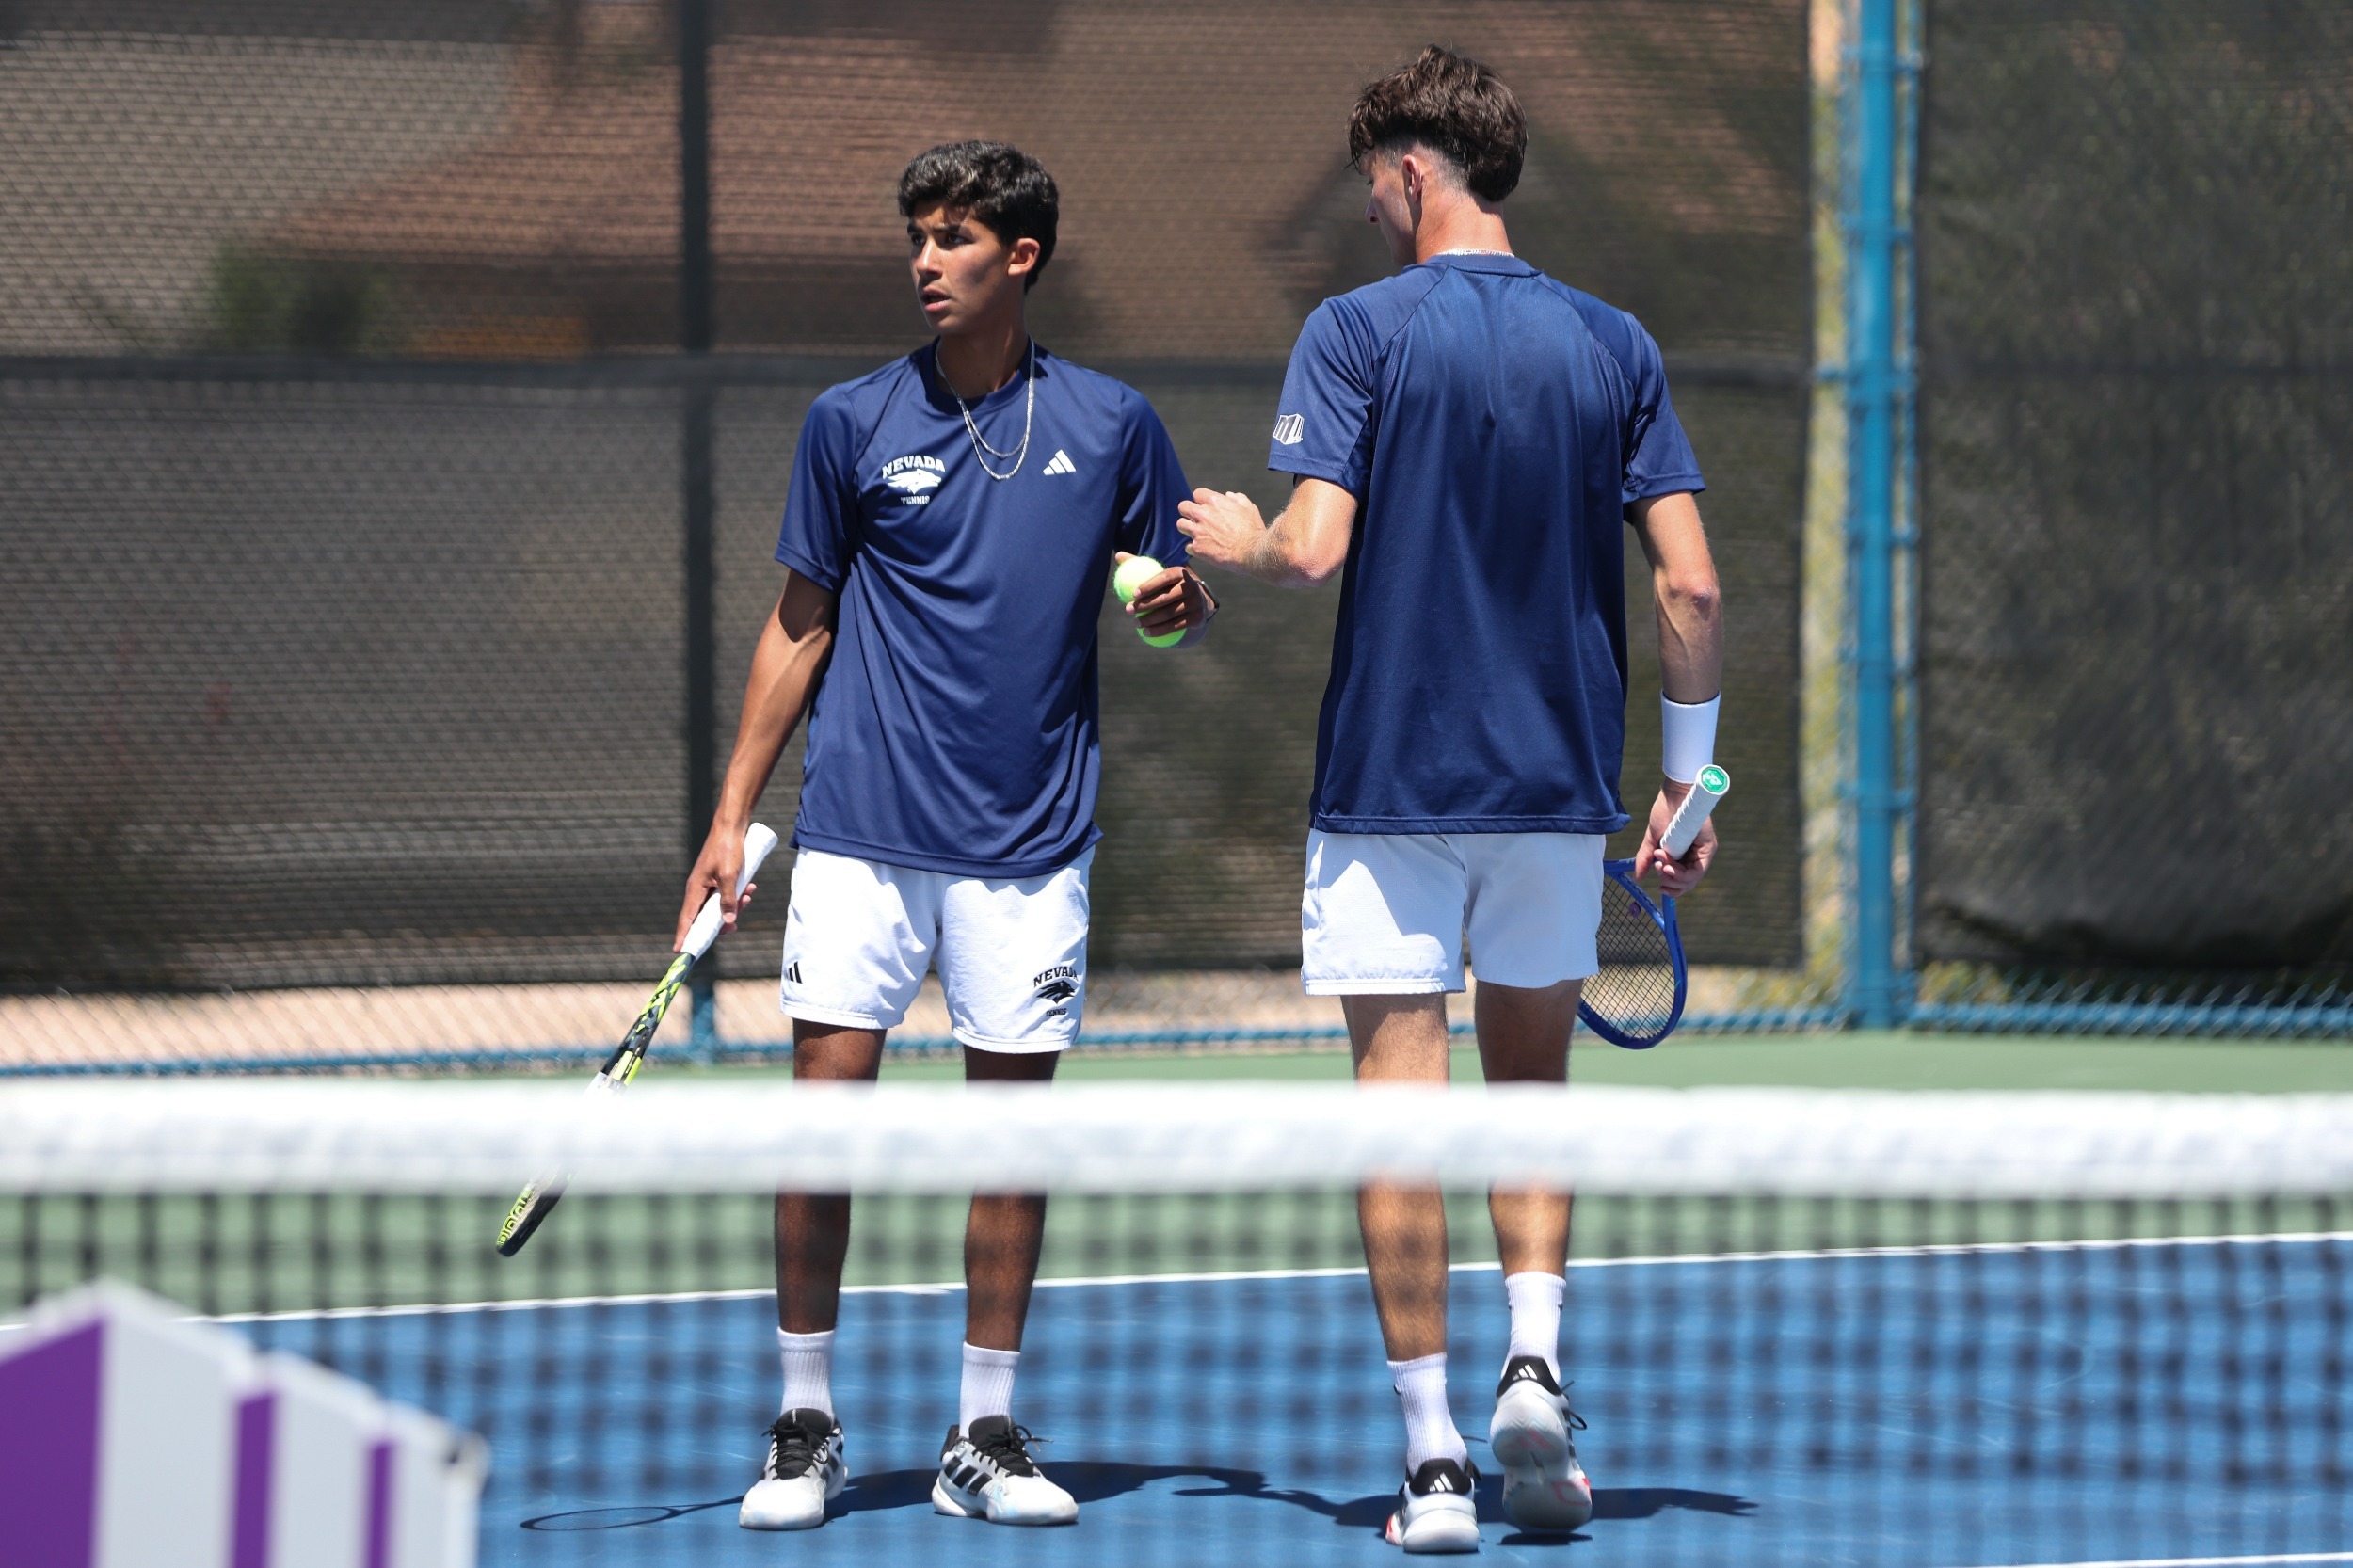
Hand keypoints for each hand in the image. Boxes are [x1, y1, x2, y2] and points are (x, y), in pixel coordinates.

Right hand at [675, 818, 758, 948]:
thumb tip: (728, 922)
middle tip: (737, 922)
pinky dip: (738, 895)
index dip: (684, 936)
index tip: (680, 952)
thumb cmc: (728, 848)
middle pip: (706, 917)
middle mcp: (699, 889)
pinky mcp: (718, 879)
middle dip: (723, 922)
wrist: (732, 826)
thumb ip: (729, 900)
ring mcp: (709, 884)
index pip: (686, 919)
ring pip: (719, 906)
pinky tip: (750, 887)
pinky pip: (727, 895)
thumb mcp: (731, 876)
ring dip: (735, 905)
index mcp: (695, 889)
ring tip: (749, 894)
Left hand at [1113, 550, 1210, 638]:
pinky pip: (1176, 626)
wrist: (1199, 601)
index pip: (1164, 578)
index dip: (1149, 585)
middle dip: (1145, 605)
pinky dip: (1160, 631)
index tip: (1133, 594)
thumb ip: (1141, 564)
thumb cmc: (1171, 585)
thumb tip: (1118, 555)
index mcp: (1181, 573)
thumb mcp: (1161, 573)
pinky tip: (1146, 633)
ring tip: (1136, 623)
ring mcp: (1196, 603)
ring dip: (1150, 620)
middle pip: (1166, 598)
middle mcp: (1191, 587)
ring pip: (1169, 614)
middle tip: (1129, 610)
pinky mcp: (1197, 618)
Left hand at [1175, 487, 1264, 571]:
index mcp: (1214, 501)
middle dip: (1188, 512)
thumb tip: (1229, 495)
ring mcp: (1198, 531)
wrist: (1252, 552)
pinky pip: (1187, 546)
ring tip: (1197, 534)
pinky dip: (1194, 548)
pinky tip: (1204, 549)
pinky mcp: (1197, 548)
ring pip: (1181, 525)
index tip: (1206, 508)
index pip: (1197, 494)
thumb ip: (1238, 499)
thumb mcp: (1249, 508)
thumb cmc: (1252, 529)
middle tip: (1197, 520)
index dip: (1201, 501)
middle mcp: (1202, 514)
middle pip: (1183, 507)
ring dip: (1187, 529)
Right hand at [1632, 780, 1716, 896]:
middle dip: (1669, 882)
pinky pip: (1696, 871)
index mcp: (1685, 855)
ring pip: (1691, 880)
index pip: (1682, 881)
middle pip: (1687, 884)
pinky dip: (1680, 873)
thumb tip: (1638, 877)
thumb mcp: (1652, 840)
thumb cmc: (1665, 812)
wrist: (1674, 795)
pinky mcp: (1709, 848)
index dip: (1671, 887)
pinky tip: (1667, 866)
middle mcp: (1697, 856)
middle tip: (1658, 868)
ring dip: (1672, 877)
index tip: (1659, 887)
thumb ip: (1646, 858)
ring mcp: (1704, 853)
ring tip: (1660, 863)